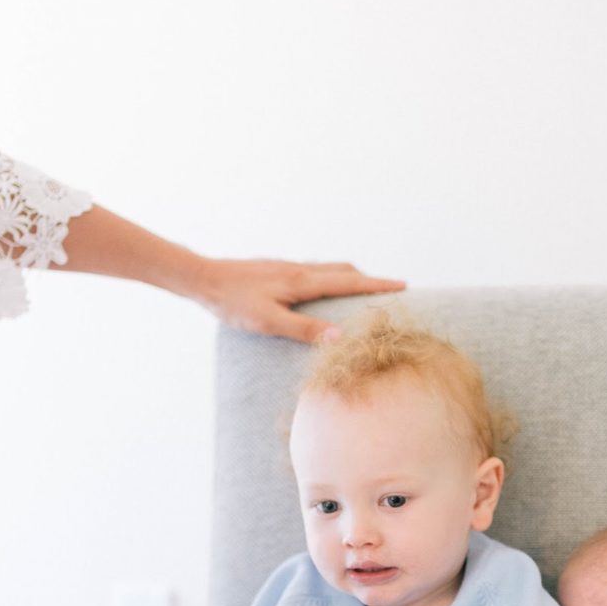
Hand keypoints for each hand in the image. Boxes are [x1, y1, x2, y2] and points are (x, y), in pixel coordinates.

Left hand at [189, 258, 405, 342]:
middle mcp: (299, 270)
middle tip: (391, 289)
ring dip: (351, 277)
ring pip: (329, 269)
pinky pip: (315, 272)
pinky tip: (323, 291)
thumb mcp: (268, 321)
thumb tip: (340, 337)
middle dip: (370, 279)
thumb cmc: (233, 302)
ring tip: (364, 291)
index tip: (404, 285)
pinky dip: (331, 278)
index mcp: (302, 281)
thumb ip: (304, 330)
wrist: (203, 279)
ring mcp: (288, 268)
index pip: (349, 281)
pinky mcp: (277, 271)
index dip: (377, 285)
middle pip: (344, 270)